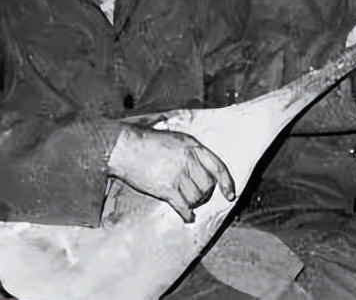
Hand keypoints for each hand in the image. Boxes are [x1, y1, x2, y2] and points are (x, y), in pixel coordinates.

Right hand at [108, 126, 234, 222]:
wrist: (125, 148)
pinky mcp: (166, 188)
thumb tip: (201, 164)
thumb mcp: (175, 138)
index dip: (226, 182)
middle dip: (205, 194)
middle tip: (198, 197)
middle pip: (208, 185)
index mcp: (193, 146)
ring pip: (197, 197)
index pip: (218, 166)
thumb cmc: (147, 142)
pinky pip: (183, 206)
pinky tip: (188, 217)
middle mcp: (188, 160)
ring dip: (195, 203)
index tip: (230, 194)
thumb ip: (190, 150)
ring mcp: (178, 174)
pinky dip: (187, 214)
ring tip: (188, 203)